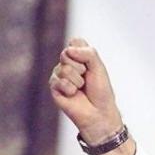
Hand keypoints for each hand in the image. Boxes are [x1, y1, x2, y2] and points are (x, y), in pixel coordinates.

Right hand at [49, 39, 133, 154]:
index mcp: (79, 56)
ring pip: (64, 68)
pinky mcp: (53, 86)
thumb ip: (88, 54)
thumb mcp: (99, 68)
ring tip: (81, 88)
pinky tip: (73, 94)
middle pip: (67, 53)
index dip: (84, 52)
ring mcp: (59, 74)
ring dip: (78, 80)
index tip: (92, 65)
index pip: (75, 41)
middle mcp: (67, 63)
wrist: (98, 112)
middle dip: (82, 67)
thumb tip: (69, 51)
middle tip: (87, 78)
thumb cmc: (101, 91)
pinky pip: (59, 81)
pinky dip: (70, 89)